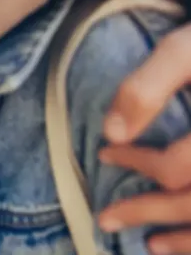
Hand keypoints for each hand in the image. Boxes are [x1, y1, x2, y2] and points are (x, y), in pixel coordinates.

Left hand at [97, 22, 190, 252]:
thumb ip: (146, 87)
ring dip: (187, 239)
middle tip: (104, 218)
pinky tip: (185, 243)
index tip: (105, 154)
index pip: (176, 166)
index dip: (135, 163)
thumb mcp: (185, 50)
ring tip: (149, 243)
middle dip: (149, 212)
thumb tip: (110, 131)